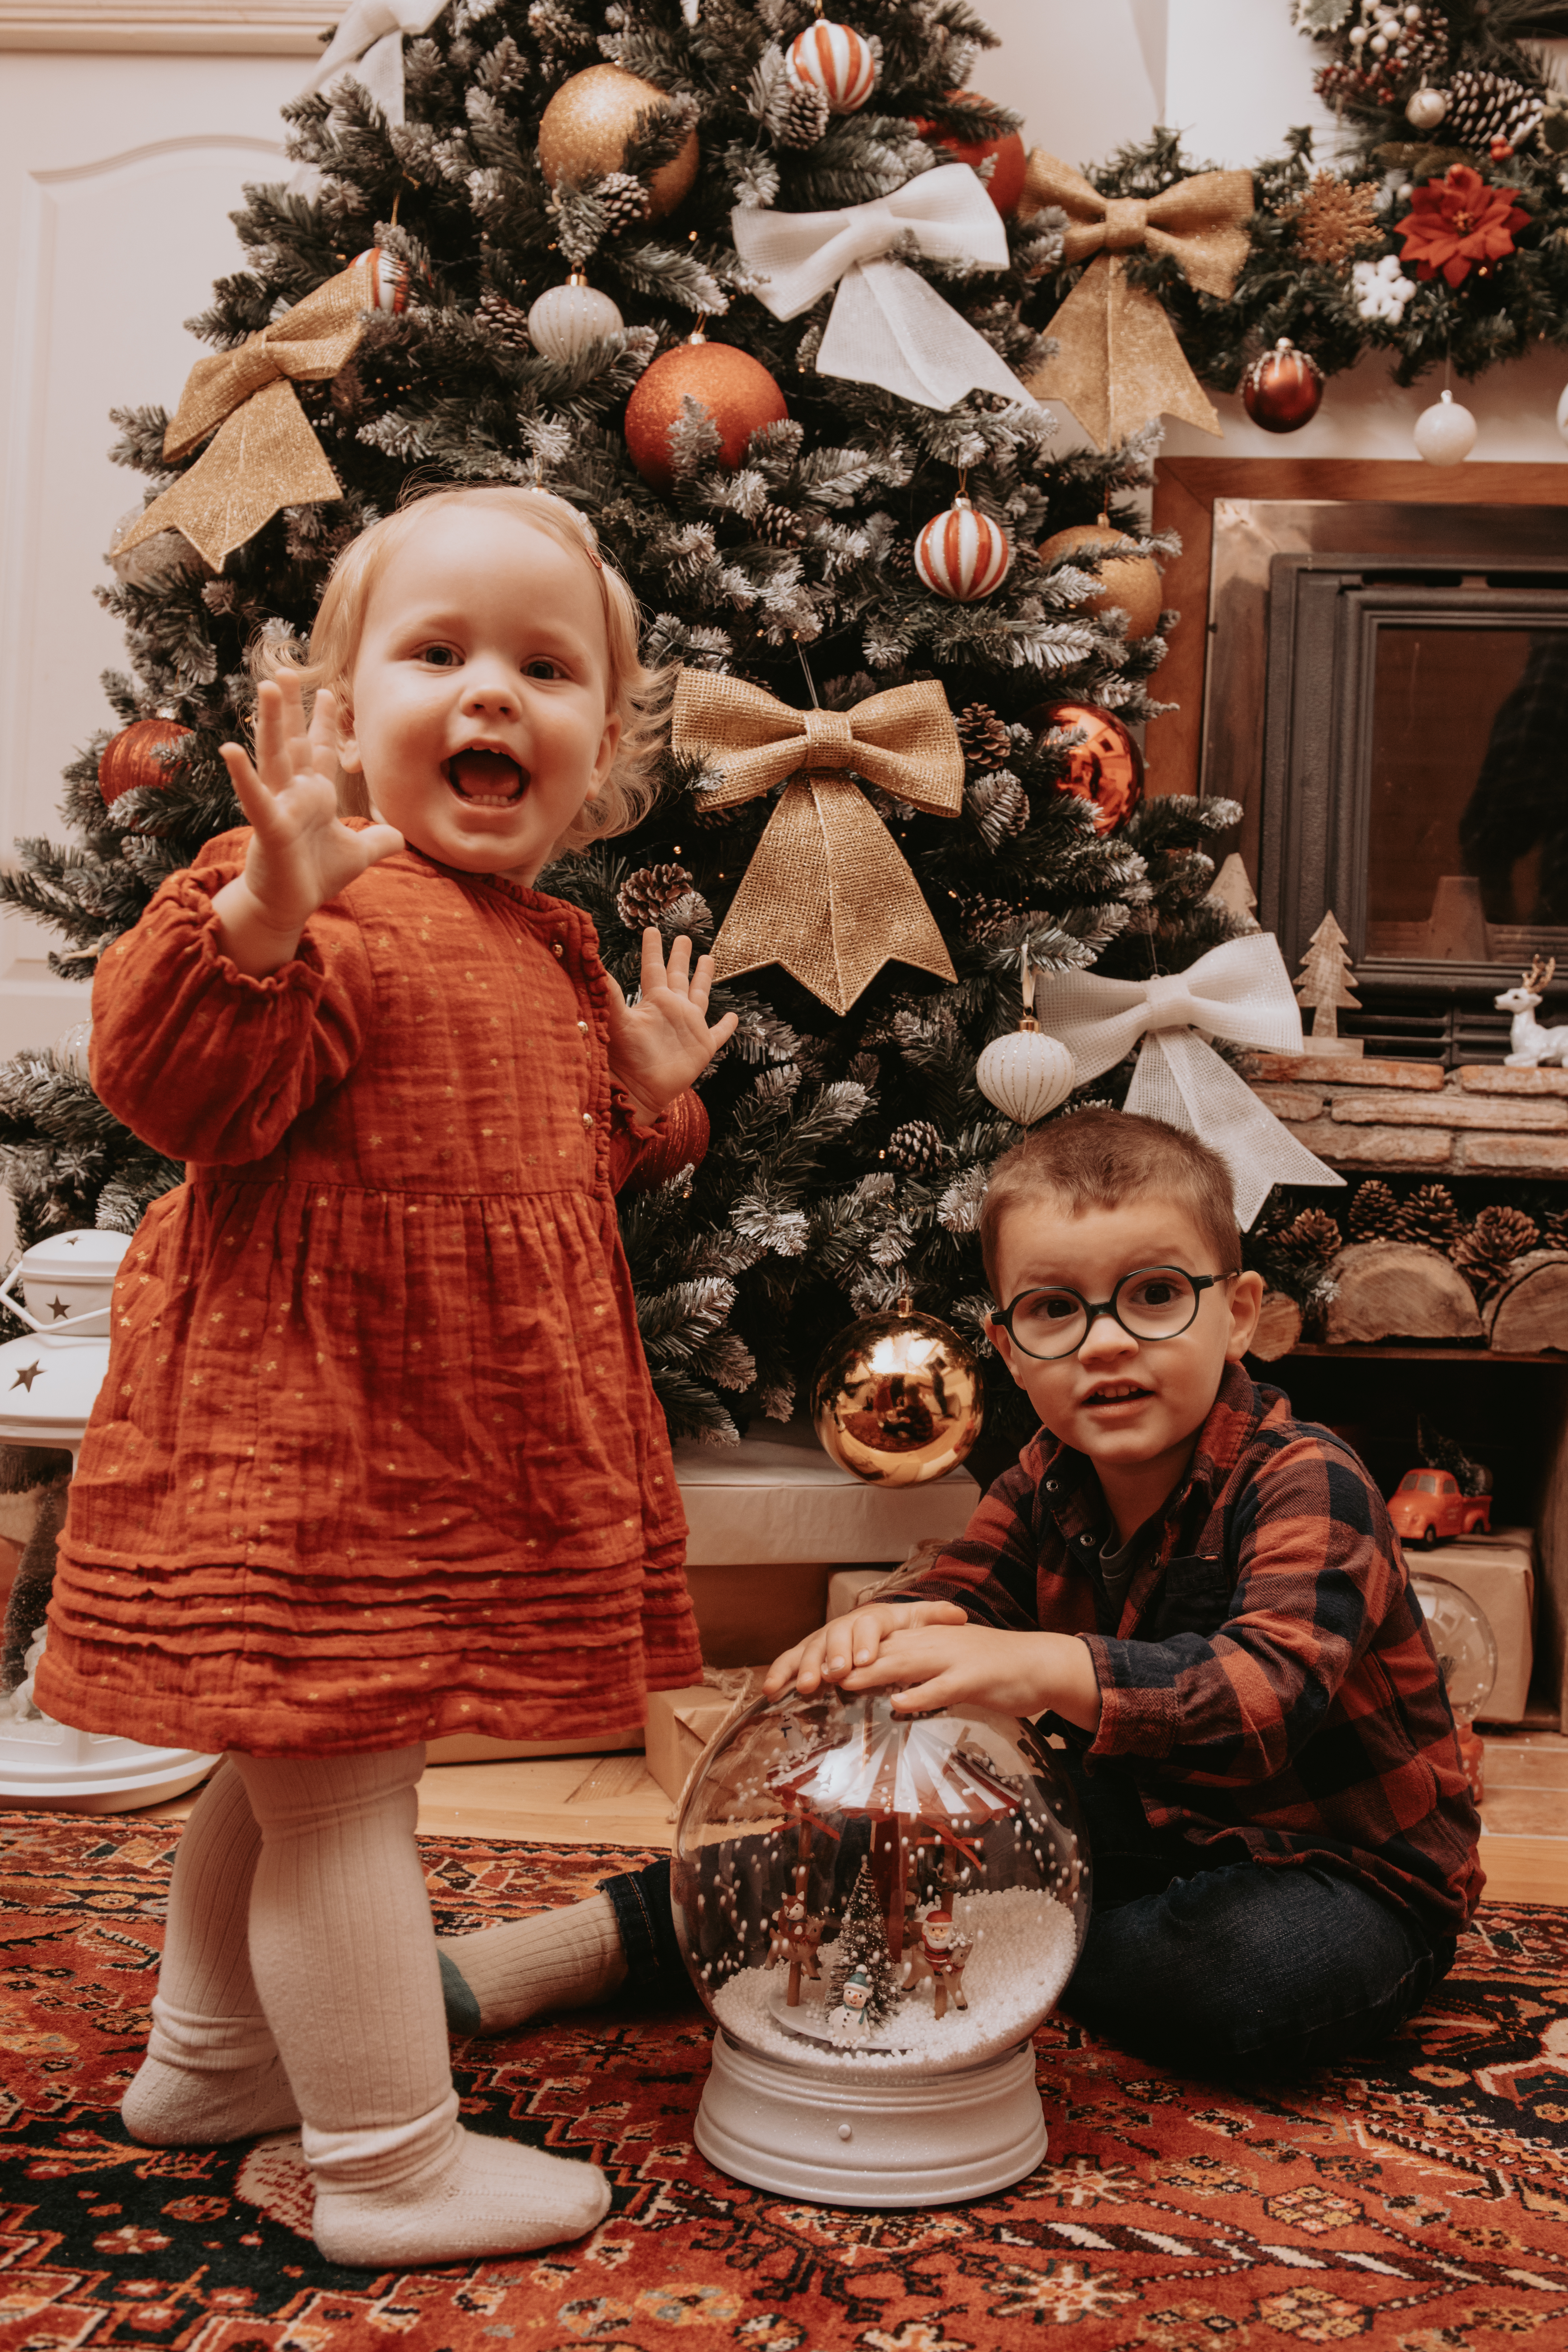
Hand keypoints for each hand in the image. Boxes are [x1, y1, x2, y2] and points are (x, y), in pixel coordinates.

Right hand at [213, 676, 403, 975]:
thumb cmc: (315, 877)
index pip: (321, 750)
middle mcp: (294, 793)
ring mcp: (278, 806)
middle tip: (287, 670)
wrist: (288, 907)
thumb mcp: (357, 855)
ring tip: (264, 687)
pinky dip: (242, 775)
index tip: (327, 692)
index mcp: (314, 795)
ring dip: (269, 722)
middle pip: (293, 741)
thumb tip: (401, 836)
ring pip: (273, 757)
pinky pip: (255, 797)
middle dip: (290, 707)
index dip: (324, 722)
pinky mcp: (268, 827)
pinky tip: (229, 748)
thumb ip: (378, 842)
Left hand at [605, 929, 738, 1122]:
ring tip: (709, 958)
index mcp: (653, 1001)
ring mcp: (689, 1028)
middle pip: (678, 976)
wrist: (638, 1090)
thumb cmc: (625, 1058)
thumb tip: (591, 959)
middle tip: (684, 938)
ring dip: (704, 978)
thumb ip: (608, 991)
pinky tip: (734, 1016)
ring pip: (700, 995)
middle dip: (680, 957)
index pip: (653, 967)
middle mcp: (672, 1009)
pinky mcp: (702, 1048)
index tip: (651, 929)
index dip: (653, 948)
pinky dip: (726, 1026)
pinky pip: (718, 1034)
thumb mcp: (616, 1019)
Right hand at [763, 1600, 968, 1697]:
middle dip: (834, 1655)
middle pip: (835, 1637)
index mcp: (872, 1618)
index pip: (868, 1626)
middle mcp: (844, 1626)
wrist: (875, 1626)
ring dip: (805, 1666)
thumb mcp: (919, 1621)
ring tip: (806, 1686)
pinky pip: (789, 1660)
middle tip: (835, 1674)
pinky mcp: (806, 1653)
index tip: (866, 1660)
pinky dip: (778, 1673)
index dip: (865, 1642)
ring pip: (810, 1648)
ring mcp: (822, 1639)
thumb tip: (960, 1616)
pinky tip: (770, 1690)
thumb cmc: (898, 1629)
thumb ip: (936, 1618)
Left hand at [837, 1621, 1101, 1731]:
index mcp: (929, 1639)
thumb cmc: (994, 1668)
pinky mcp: (973, 1679)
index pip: (882, 1642)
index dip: (850, 1652)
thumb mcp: (951, 1663)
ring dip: (873, 1672)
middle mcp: (936, 1643)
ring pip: (907, 1663)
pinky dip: (920, 1695)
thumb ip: (920, 1671)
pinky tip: (899, 1704)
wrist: (1039, 1663)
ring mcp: (954, 1659)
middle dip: (850, 1661)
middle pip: (885, 1650)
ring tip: (843, 1681)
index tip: (819, 1666)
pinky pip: (942, 1687)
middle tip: (816, 1674)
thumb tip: (890, 1686)